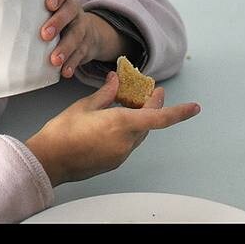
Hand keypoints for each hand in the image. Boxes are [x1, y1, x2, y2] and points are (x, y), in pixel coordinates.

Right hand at [25, 72, 199, 186]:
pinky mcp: (113, 162)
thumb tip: (117, 81)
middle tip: (152, 91)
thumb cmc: (62, 132)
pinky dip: (128, 130)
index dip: (179, 112)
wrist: (49, 160)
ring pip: (138, 134)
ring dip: (139, 119)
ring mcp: (120, 154)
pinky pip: (127, 143)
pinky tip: (116, 121)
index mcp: (120, 124)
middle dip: (152, 107)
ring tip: (130, 103)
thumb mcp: (84, 106)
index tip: (194, 107)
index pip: (158, 118)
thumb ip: (106, 93)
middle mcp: (125, 142)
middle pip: (149, 124)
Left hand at [40, 0, 122, 78]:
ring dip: (65, 48)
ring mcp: (83, 28)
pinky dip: (72, 64)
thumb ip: (30, 9)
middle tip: (44, 34)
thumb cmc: (56, 19)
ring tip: (54, 60)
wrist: (85, 32)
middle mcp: (75, 11)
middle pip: (70, 11)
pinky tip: (65, 72)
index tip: (49, 4)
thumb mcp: (47, 10)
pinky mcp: (86, 47)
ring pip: (76, 36)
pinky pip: (81, 55)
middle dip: (57, 22)